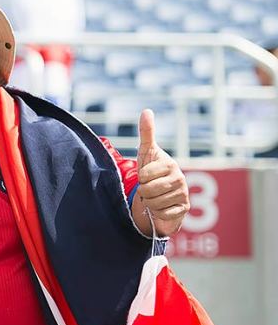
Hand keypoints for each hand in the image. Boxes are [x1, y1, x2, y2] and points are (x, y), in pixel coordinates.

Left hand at [135, 109, 188, 236]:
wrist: (159, 196)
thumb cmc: (151, 173)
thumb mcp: (146, 153)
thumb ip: (146, 133)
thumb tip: (147, 111)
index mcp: (170, 164)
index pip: (144, 175)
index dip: (140, 178)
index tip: (146, 176)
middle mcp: (180, 178)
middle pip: (148, 190)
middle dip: (144, 192)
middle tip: (149, 189)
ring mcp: (183, 194)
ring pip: (154, 203)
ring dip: (150, 203)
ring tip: (155, 197)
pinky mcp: (183, 209)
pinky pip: (164, 214)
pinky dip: (158, 213)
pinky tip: (162, 207)